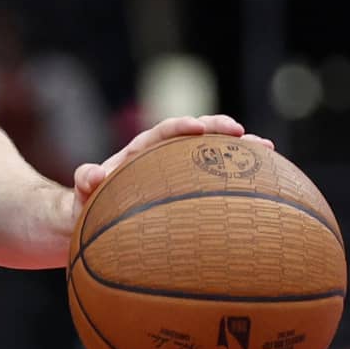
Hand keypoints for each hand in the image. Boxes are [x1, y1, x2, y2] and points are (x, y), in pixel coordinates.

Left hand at [72, 114, 271, 207]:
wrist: (92, 221)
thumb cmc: (86, 206)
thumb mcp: (82, 194)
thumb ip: (84, 181)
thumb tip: (93, 175)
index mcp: (138, 153)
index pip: (162, 132)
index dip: (180, 127)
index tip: (198, 127)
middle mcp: (161, 158)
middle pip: (195, 136)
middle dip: (219, 130)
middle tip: (244, 133)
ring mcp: (176, 174)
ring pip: (211, 155)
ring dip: (237, 151)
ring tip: (267, 150)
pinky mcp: (186, 191)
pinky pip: (214, 181)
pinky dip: (236, 179)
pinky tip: (266, 186)